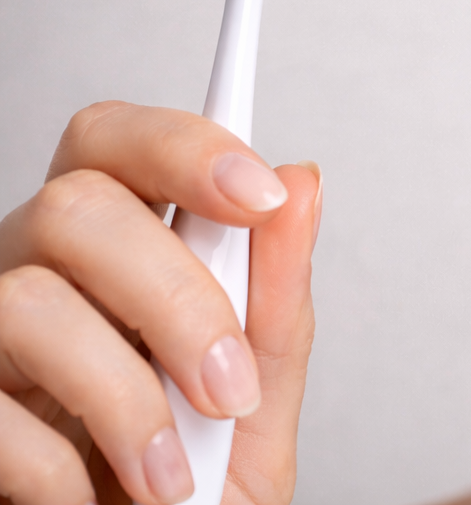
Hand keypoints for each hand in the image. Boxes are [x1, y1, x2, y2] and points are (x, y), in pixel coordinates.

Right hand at [0, 102, 319, 504]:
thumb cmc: (197, 481)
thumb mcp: (260, 390)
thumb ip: (277, 292)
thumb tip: (302, 182)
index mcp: (115, 248)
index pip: (120, 142)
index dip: (186, 147)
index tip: (261, 195)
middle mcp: (37, 273)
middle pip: (75, 205)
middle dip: (176, 299)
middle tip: (230, 388)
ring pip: (27, 300)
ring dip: (125, 397)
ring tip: (171, 476)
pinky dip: (59, 468)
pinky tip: (93, 496)